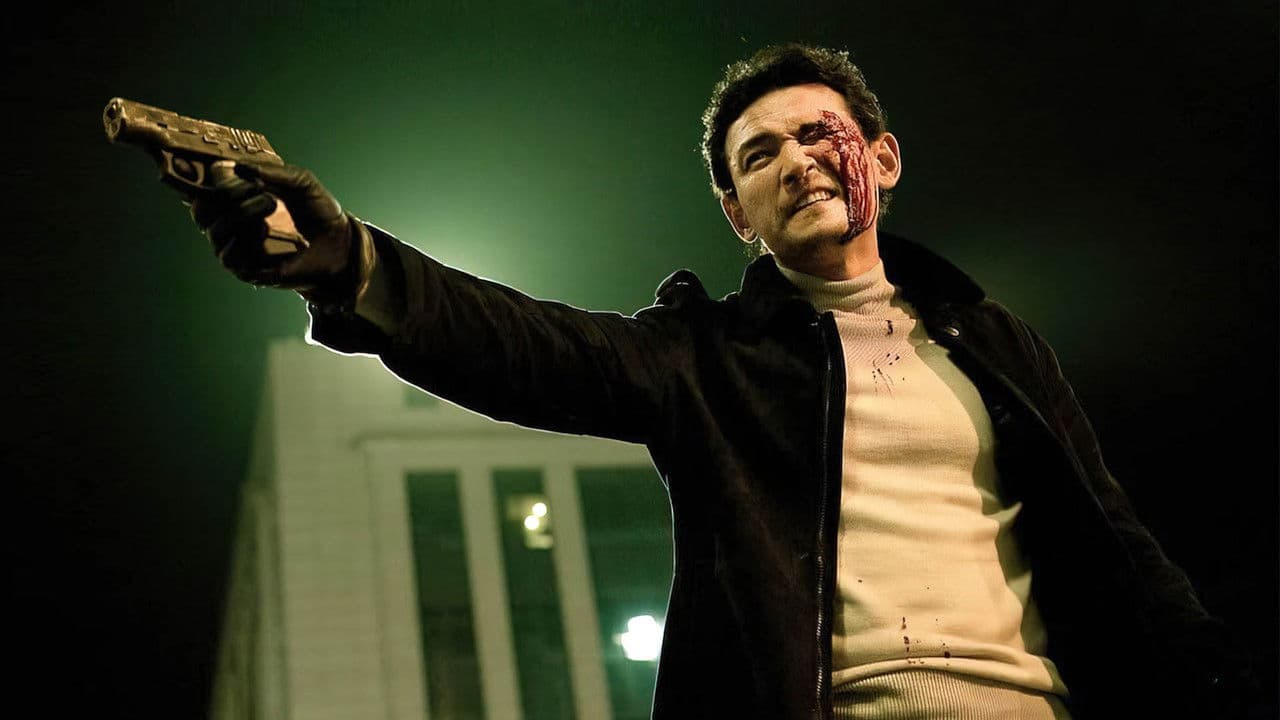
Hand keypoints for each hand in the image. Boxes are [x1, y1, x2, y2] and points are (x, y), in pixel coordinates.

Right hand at [188, 162, 362, 295]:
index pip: (202, 188)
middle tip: (251, 187)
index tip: (221, 168)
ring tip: (270, 203)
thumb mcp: (301, 182)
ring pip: (215, 230)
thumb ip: (274, 171)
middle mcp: (231, 222)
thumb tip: (240, 167)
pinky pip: (229, 256)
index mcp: (237, 199)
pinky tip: (263, 230)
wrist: (339, 245)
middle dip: (222, 195)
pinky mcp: (246, 269)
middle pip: (201, 209)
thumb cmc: (318, 212)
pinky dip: (242, 241)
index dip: (203, 178)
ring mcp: (237, 246)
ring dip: (240, 213)